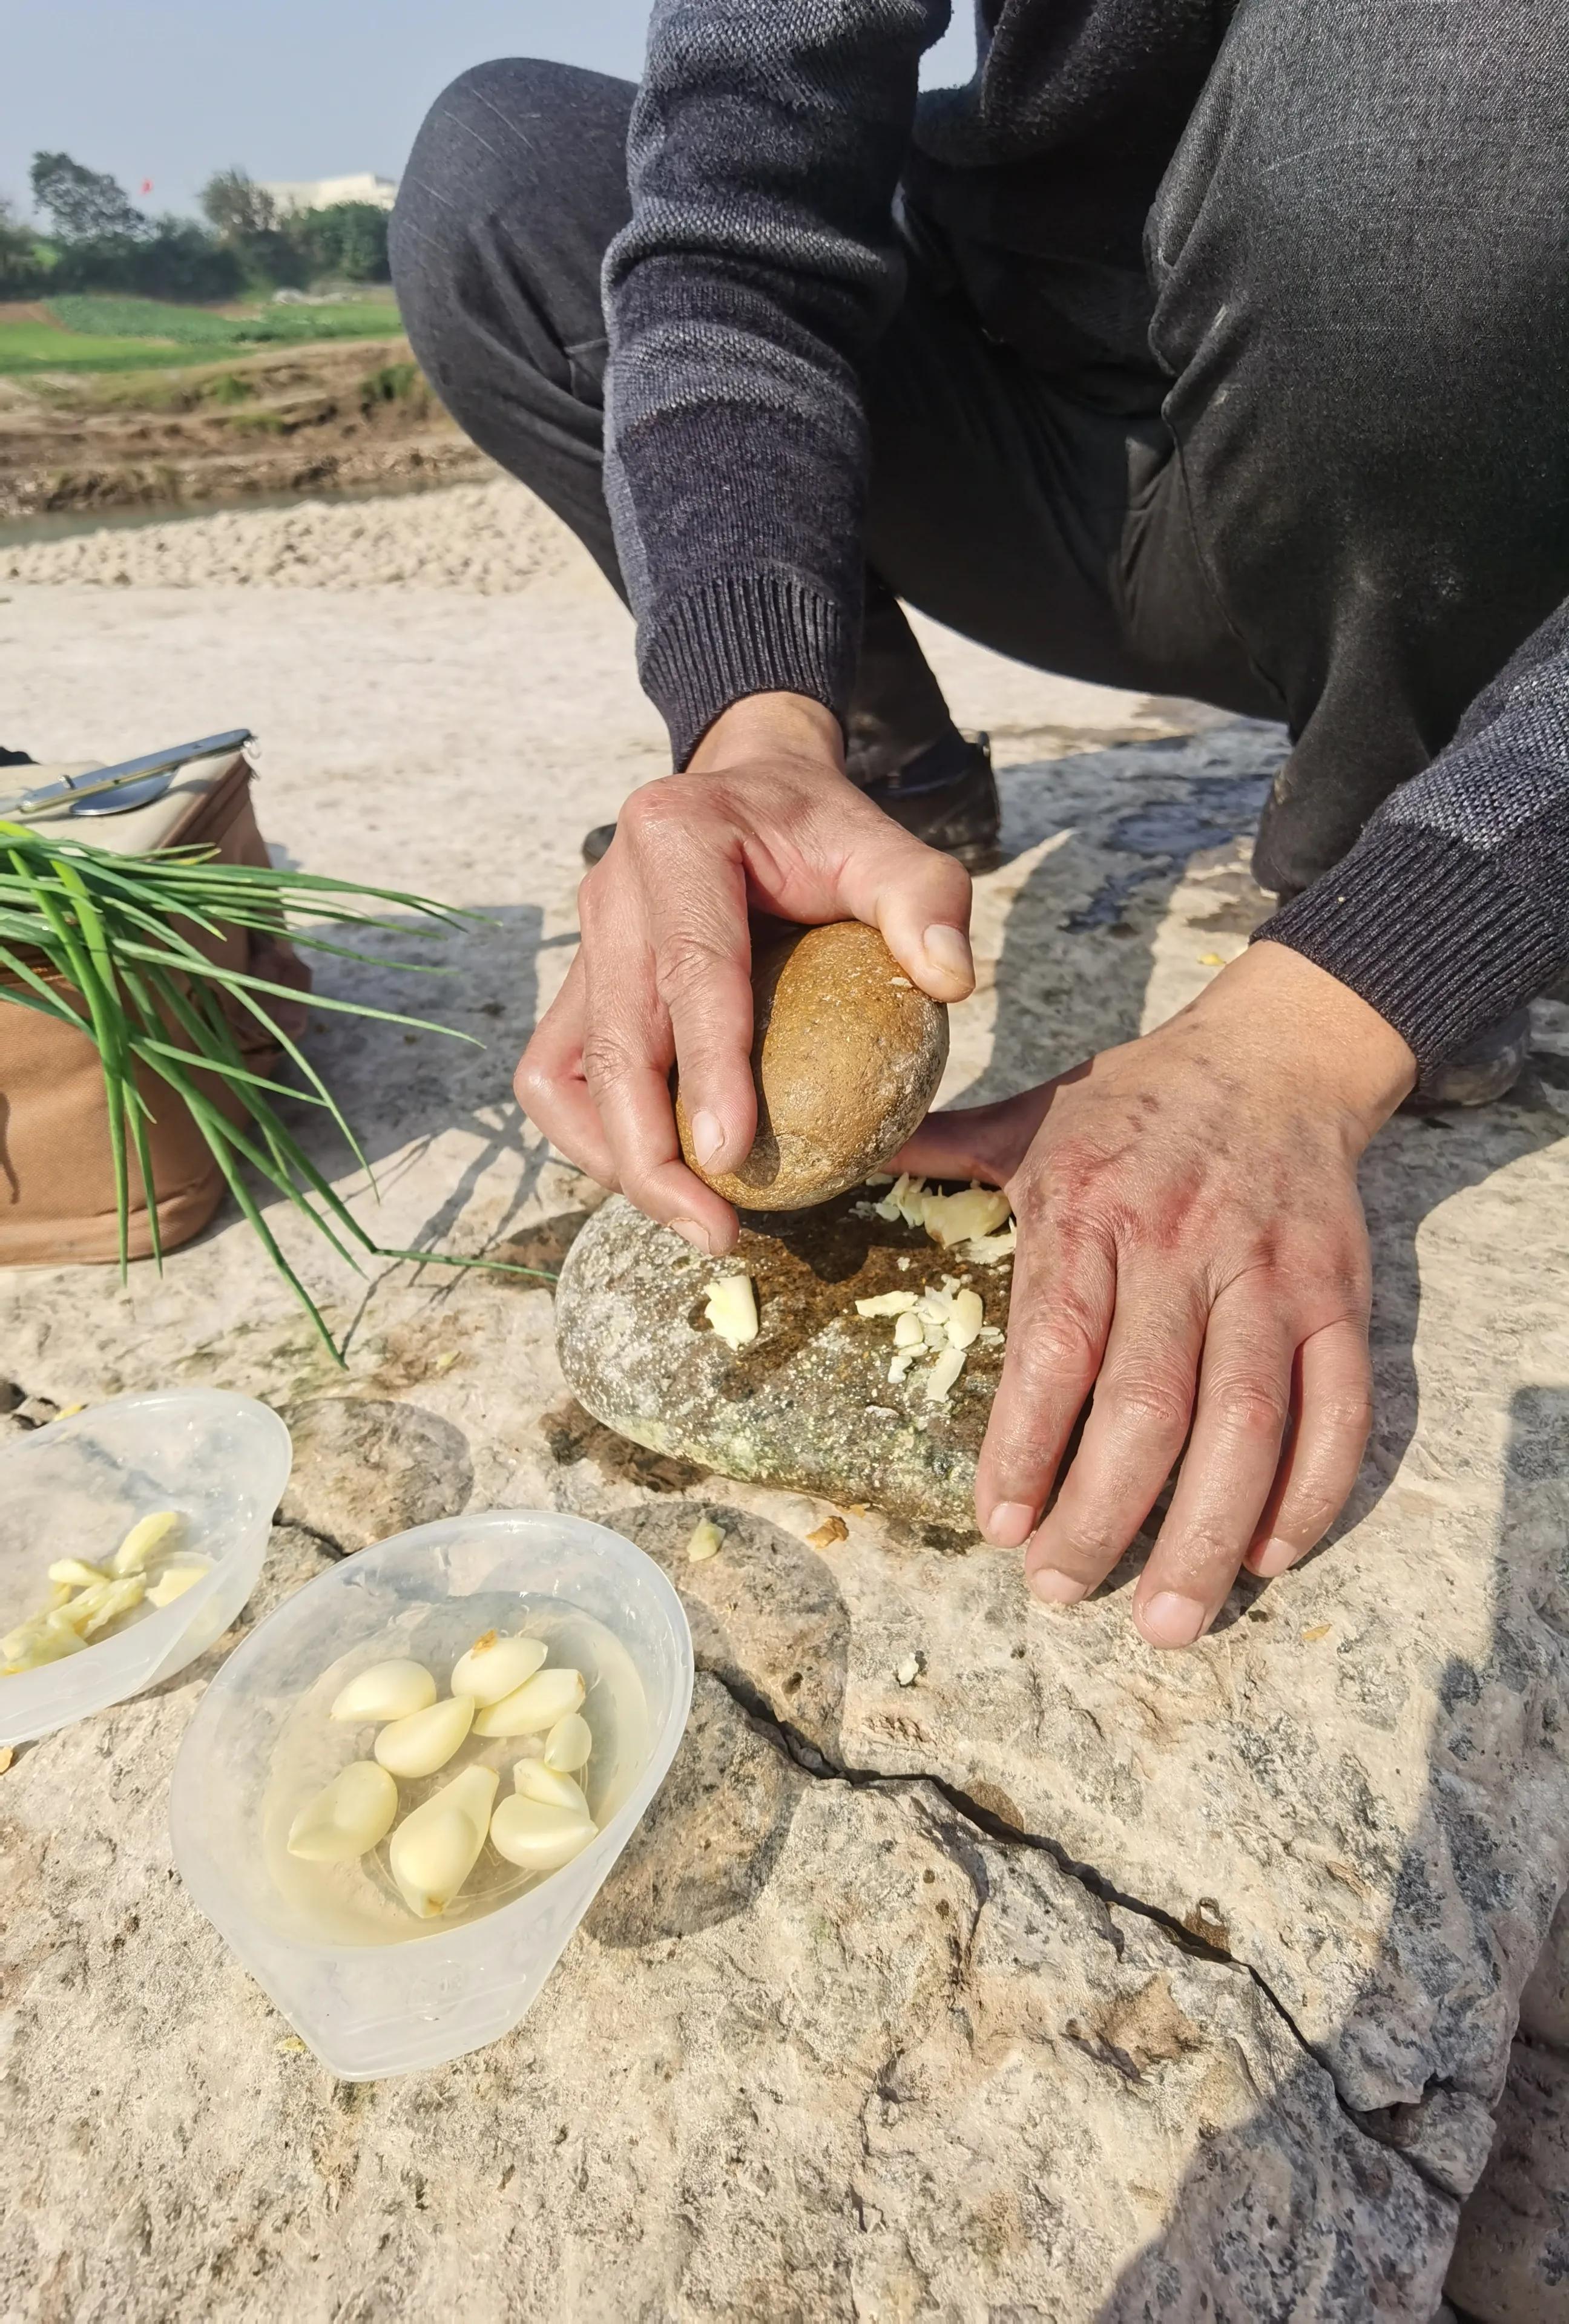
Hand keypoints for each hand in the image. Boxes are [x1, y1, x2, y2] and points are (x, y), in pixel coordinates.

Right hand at [516, 692, 974, 1252]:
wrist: (752, 792)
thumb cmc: (823, 829)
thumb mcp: (888, 845)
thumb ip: (926, 898)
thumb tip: (950, 982)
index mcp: (677, 840)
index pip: (692, 970)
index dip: (707, 1069)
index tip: (733, 1157)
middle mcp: (610, 890)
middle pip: (615, 1047)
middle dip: (650, 1155)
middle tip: (716, 1233)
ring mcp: (585, 943)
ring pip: (564, 1074)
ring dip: (613, 1158)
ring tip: (688, 1216)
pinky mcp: (580, 986)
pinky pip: (562, 1076)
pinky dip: (597, 1136)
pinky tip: (664, 1176)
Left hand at [892, 942, 1415, 1646]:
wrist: (1279, 1055)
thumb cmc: (1136, 1101)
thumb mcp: (1031, 1114)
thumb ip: (942, 1152)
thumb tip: (840, 1161)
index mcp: (1091, 1206)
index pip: (1058, 1342)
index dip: (1027, 1442)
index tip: (997, 1524)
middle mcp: (1182, 1246)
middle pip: (1148, 1404)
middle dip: (1103, 1514)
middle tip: (1059, 1588)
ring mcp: (1270, 1277)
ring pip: (1246, 1422)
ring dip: (1206, 1532)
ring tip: (1163, 1617)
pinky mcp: (1340, 1298)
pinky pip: (1338, 1408)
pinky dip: (1309, 1490)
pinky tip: (1268, 1555)